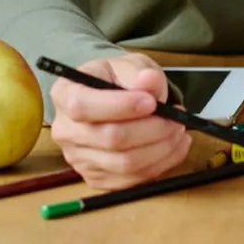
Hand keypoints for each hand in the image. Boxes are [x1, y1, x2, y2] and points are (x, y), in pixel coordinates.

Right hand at [49, 52, 189, 190]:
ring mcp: (79, 159)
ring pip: (124, 164)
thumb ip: (139, 72)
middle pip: (109, 139)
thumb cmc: (118, 77)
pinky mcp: (96, 178)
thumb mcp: (129, 64)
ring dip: (161, 148)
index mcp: (65, 93)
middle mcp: (65, 130)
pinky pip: (131, 180)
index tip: (152, 102)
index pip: (83, 107)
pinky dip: (161, 164)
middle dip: (152, 128)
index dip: (120, 106)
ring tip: (178, 129)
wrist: (113, 96)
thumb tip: (150, 82)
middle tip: (177, 116)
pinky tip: (175, 146)